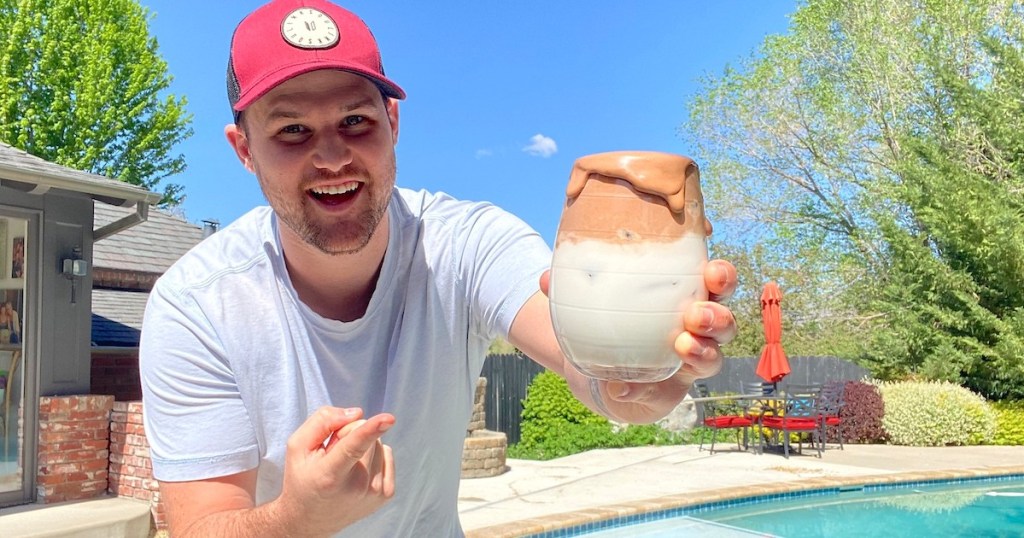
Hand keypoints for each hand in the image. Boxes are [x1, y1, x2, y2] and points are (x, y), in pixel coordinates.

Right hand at [272, 407, 395, 535]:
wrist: (310, 520)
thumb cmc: (302, 478)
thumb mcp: (297, 447)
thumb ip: (321, 422)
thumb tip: (356, 413)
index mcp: (329, 475)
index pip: (352, 447)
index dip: (371, 430)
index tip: (389, 418)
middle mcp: (356, 487)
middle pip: (365, 435)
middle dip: (349, 434)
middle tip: (332, 454)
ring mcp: (374, 493)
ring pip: (378, 443)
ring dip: (362, 446)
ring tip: (343, 465)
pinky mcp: (385, 495)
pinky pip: (386, 454)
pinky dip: (373, 456)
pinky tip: (357, 470)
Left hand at [540, 259, 737, 421]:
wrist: (599, 367)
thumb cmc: (610, 320)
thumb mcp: (594, 300)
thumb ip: (572, 290)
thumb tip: (547, 278)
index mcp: (687, 297)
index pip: (717, 284)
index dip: (722, 277)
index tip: (711, 271)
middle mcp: (697, 332)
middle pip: (726, 323)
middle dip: (718, 317)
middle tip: (697, 314)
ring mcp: (687, 364)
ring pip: (713, 358)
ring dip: (702, 351)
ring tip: (683, 345)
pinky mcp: (668, 393)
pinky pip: (663, 393)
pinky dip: (641, 389)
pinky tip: (622, 386)